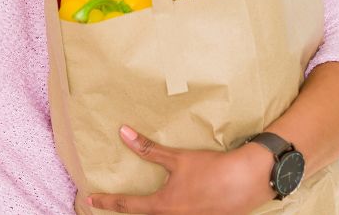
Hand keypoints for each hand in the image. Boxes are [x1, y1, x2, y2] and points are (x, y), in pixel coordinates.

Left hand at [86, 125, 277, 213]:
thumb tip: (123, 133)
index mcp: (163, 206)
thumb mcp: (177, 158)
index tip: (90, 199)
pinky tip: (176, 204)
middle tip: (109, 203)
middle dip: (127, 209)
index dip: (106, 201)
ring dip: (150, 211)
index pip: (126, 205)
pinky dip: (171, 210)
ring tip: (141, 203)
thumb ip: (148, 149)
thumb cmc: (212, 169)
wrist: (248, 180)